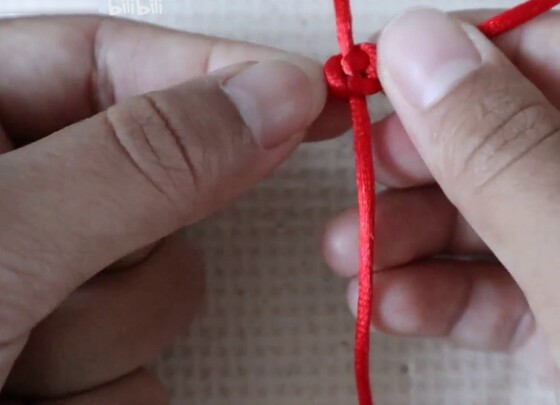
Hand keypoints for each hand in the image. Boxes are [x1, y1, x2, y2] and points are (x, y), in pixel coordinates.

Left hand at [0, 16, 330, 402]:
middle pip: (155, 190)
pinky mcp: (64, 371)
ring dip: (103, 342)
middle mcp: (8, 204)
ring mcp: (42, 292)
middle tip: (55, 284)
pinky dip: (101, 402)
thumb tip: (272, 97)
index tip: (308, 94)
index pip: (110, 61)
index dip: (214, 72)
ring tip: (7, 372)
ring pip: (161, 294)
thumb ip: (140, 159)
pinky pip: (143, 379)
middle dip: (128, 250)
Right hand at [323, 9, 559, 403]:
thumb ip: (516, 158)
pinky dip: (447, 296)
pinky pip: (518, 293)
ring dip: (424, 233)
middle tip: (363, 175)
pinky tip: (391, 301)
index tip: (396, 77)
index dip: (493, 61)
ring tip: (350, 250)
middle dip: (441, 162)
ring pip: (520, 220)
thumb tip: (422, 51)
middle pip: (548, 139)